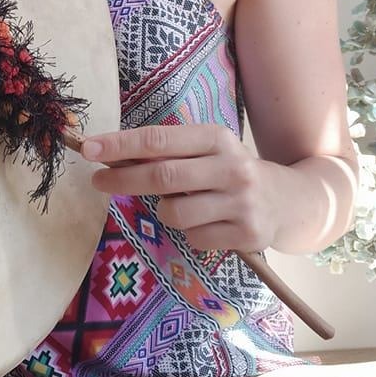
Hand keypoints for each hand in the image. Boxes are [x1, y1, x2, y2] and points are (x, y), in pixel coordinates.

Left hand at [81, 124, 278, 252]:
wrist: (286, 200)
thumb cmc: (229, 170)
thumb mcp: (206, 150)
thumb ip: (167, 152)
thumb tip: (111, 156)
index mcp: (216, 138)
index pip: (157, 140)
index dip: (119, 145)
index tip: (88, 149)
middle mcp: (231, 166)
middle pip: (161, 176)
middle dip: (122, 179)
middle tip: (97, 181)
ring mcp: (241, 202)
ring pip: (174, 213)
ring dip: (164, 211)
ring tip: (183, 204)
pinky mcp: (246, 234)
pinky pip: (194, 238)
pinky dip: (190, 233)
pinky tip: (208, 222)